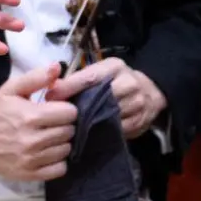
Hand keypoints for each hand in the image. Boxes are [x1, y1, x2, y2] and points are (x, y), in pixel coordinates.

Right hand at [0, 64, 76, 180]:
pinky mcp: (31, 174)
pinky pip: (60, 169)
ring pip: (66, 149)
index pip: (70, 113)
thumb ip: (35, 78)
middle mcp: (34, 139)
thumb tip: (58, 67)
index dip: (64, 109)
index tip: (54, 110)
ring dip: (59, 143)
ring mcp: (33, 159)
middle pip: (69, 131)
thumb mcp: (10, 90)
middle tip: (48, 123)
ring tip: (46, 138)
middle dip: (62, 125)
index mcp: (31, 116)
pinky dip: (56, 161)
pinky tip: (45, 153)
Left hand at [49, 57, 168, 138]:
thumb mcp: (100, 71)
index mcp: (115, 67)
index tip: (50, 96)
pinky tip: (87, 134)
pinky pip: (116, 130)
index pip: (89, 78)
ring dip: (88, 122)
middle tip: (57, 115)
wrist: (150, 92)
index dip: (68, 87)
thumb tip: (51, 88)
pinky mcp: (139, 122)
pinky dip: (100, 132)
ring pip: (107, 116)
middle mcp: (129, 84)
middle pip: (100, 98)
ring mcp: (137, 104)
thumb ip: (78, 78)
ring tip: (69, 126)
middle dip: (77, 107)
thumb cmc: (115, 79)